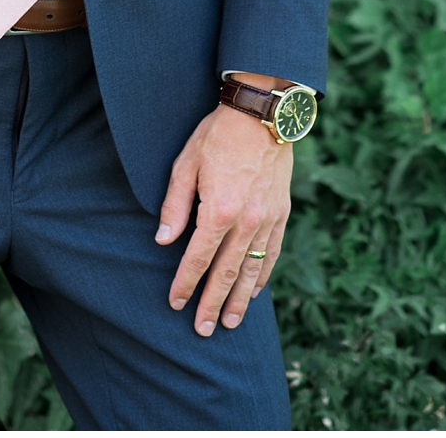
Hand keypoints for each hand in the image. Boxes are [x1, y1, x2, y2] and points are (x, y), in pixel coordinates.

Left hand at [156, 76, 292, 336]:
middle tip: (202, 329)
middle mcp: (247, 222)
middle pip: (227, 273)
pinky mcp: (281, 215)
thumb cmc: (215, 137)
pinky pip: (272, 255)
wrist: (261, 117)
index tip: (176, 303)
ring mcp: (268, 221)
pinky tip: (253, 292)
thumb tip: (164, 242)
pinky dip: (262, 277)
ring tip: (228, 322)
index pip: (198, 258)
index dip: (185, 283)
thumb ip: (174, 206)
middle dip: (212, 303)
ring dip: (239, 300)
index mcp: (219, 210)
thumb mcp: (184, 165)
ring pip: (253, 271)